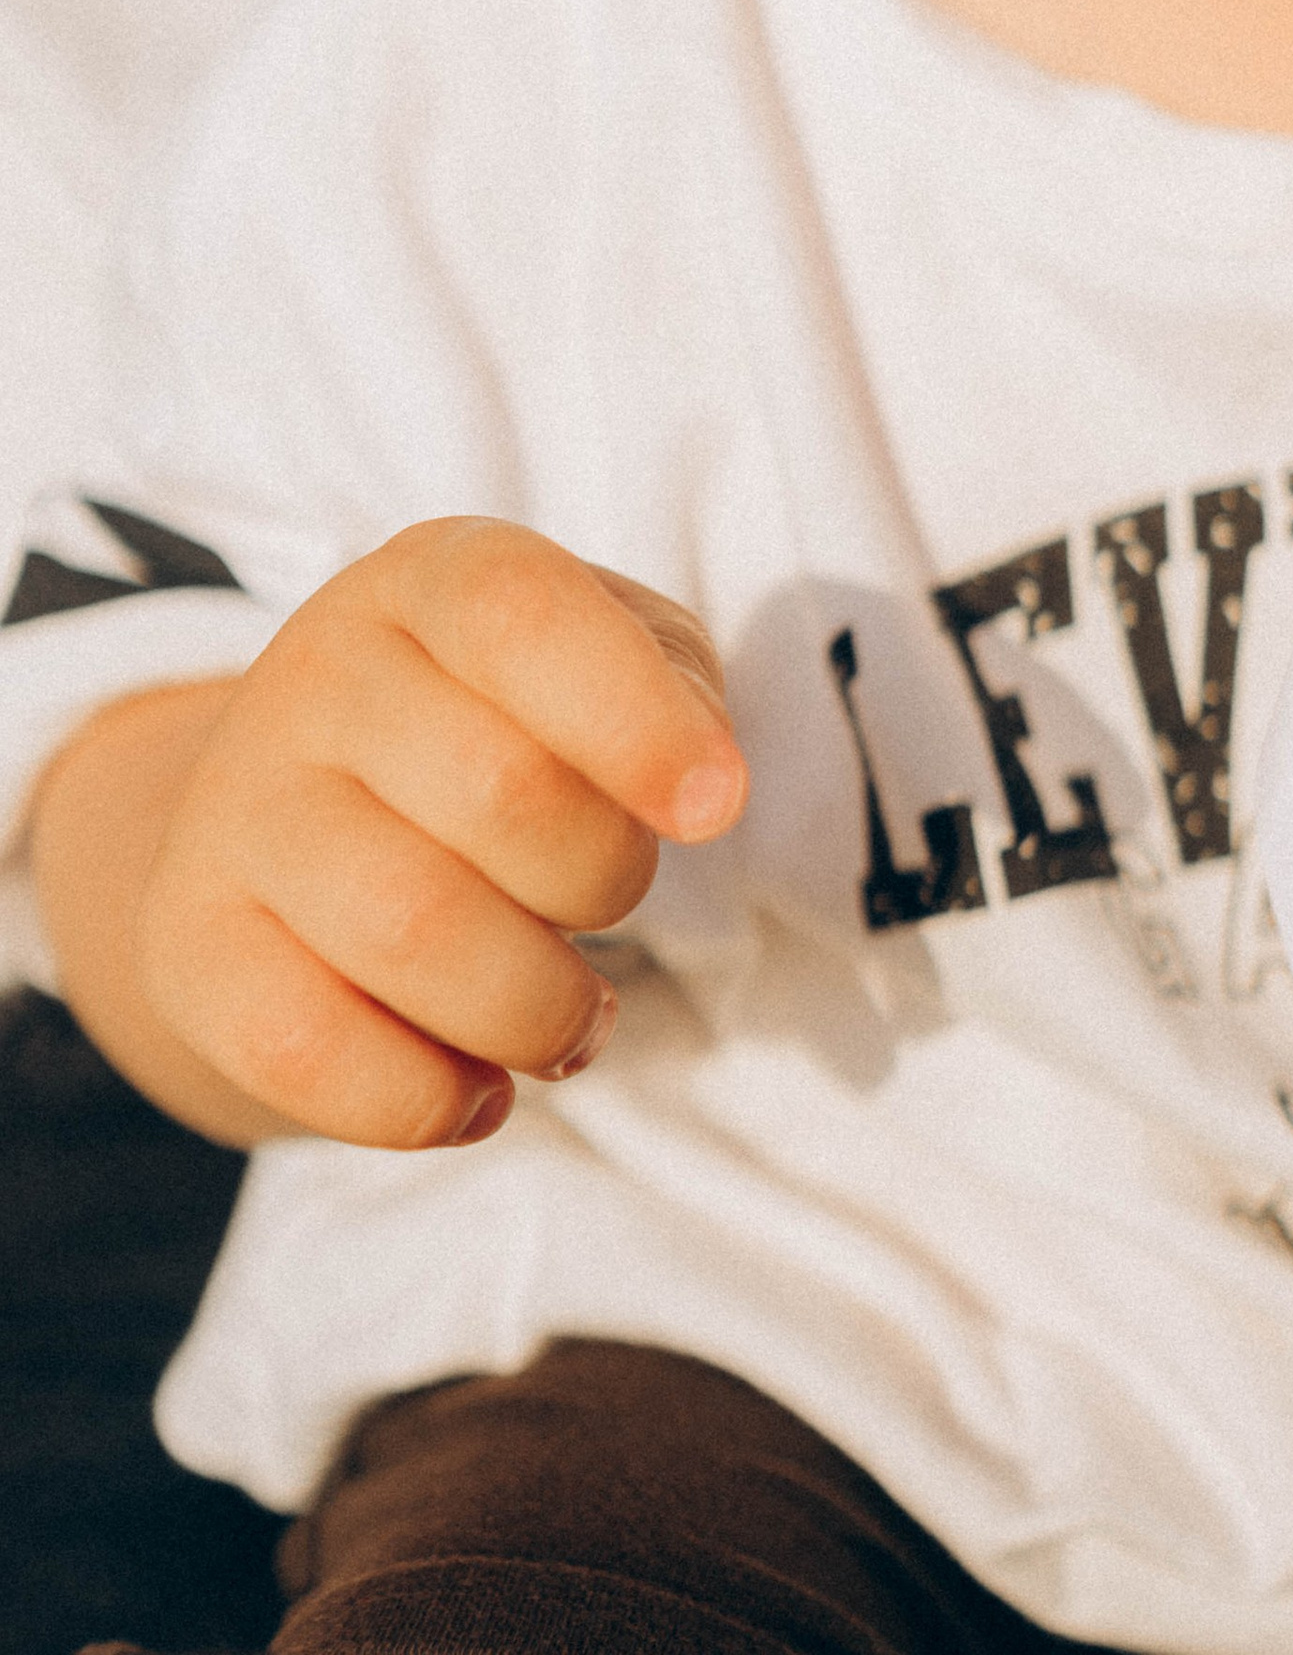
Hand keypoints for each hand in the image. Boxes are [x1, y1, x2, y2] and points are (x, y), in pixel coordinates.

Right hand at [131, 521, 746, 1149]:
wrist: (293, 812)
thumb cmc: (501, 727)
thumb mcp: (604, 661)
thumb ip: (673, 696)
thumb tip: (700, 789)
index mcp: (431, 577)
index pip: (523, 615)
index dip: (635, 719)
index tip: (717, 811)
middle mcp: (315, 672)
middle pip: (503, 793)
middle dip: (604, 881)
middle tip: (607, 904)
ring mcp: (236, 809)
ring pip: (416, 933)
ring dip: (538, 1011)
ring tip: (567, 1022)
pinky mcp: (189, 947)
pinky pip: (313, 1053)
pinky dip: (429, 1101)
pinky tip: (474, 1088)